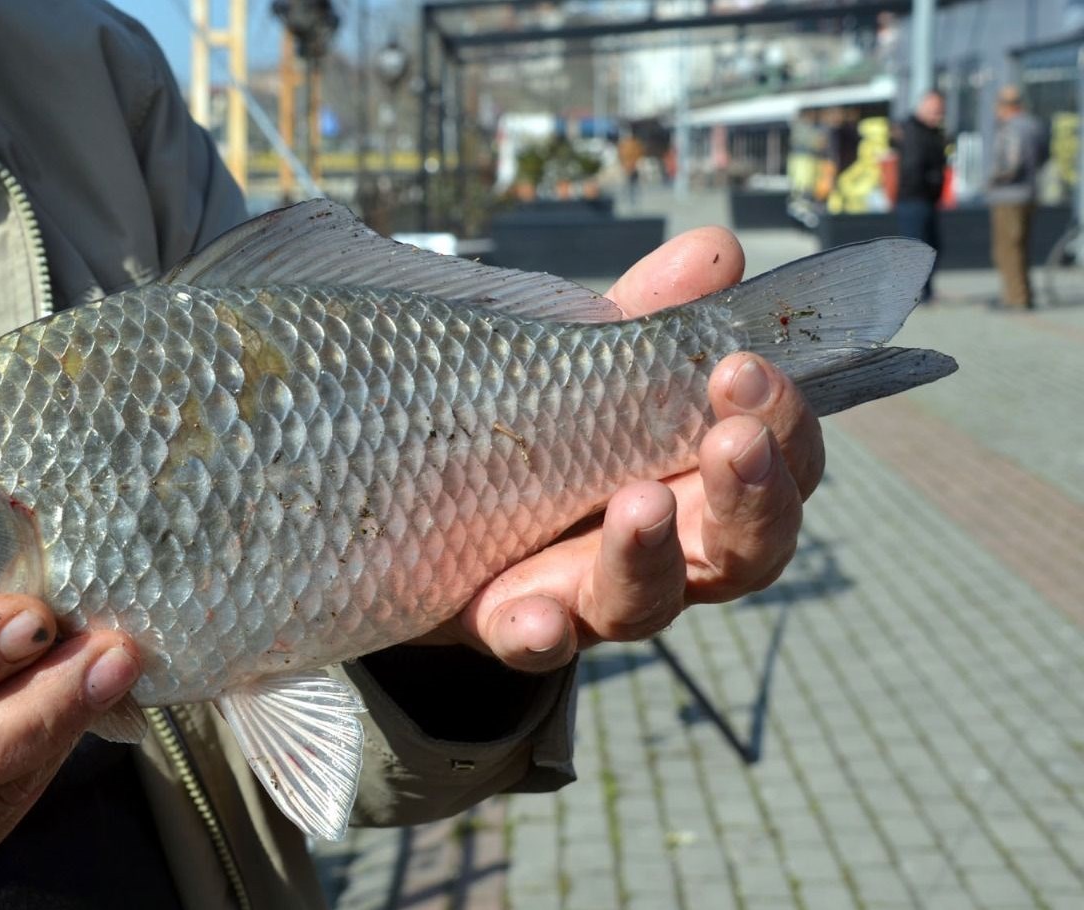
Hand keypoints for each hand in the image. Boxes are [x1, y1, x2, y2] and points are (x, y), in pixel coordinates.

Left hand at [419, 227, 823, 669]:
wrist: (432, 520)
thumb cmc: (542, 434)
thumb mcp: (585, 370)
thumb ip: (644, 322)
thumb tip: (715, 249)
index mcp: (702, 483)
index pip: (779, 464)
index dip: (786, 424)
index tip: (750, 366)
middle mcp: (667, 554)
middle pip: (746, 549)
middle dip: (750, 493)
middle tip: (732, 435)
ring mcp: (588, 598)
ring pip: (647, 601)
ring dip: (648, 554)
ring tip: (641, 502)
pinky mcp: (508, 624)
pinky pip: (530, 642)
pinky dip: (537, 630)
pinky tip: (534, 615)